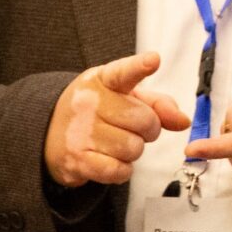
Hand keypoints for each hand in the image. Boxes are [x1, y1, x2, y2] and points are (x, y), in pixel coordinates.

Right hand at [45, 53, 188, 187]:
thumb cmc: (96, 111)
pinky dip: (122, 170)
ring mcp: (81, 131)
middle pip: (145, 121)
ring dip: (134, 151)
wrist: (48, 132)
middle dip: (149, 130)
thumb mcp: (123, 96)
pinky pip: (119, 170)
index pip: (124, 72)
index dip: (140, 66)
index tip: (153, 60)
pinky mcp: (77, 159)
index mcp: (103, 80)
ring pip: (134, 148)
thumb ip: (157, 104)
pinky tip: (110, 160)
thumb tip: (183, 121)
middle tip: (134, 129)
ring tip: (117, 143)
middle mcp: (89, 102)